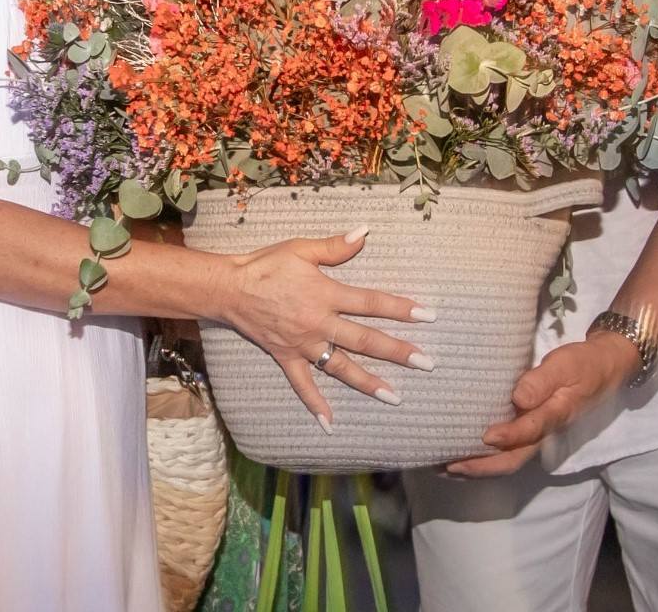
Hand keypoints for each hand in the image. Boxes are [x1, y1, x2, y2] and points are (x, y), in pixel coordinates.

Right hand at [218, 228, 434, 427]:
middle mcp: (319, 323)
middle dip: (397, 351)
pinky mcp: (286, 357)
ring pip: (341, 367)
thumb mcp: (301, 248)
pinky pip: (303, 384)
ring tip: (394, 397)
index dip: (401, 308)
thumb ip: (335, 246)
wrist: (230, 288)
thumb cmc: (267, 264)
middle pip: (365, 339)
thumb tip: (365, 232)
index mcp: (326, 294)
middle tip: (426, 363)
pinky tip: (330, 425)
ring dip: (368, 382)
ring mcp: (303, 344)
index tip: (427, 315)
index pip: (372, 302)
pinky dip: (315, 404)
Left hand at [445, 330, 638, 477]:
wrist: (602, 368)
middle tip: (448, 467)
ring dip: (479, 466)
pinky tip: (464, 451)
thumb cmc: (581, 364)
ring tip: (446, 466)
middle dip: (481, 467)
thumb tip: (518, 398)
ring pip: (507, 459)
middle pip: (512, 459)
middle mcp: (542, 432)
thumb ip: (542, 381)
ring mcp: (536, 433)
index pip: (527, 432)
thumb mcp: (565, 366)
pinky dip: (485, 456)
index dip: (506, 437)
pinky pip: (507, 449)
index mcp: (552, 417)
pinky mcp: (530, 427)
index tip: (483, 436)